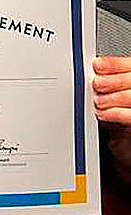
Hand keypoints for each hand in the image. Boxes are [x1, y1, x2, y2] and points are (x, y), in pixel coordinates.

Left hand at [93, 56, 130, 175]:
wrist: (126, 149)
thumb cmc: (119, 121)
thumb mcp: (112, 100)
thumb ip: (107, 87)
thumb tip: (89, 73)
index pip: (130, 67)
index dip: (115, 65)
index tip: (98, 65)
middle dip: (113, 81)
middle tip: (97, 84)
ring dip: (113, 97)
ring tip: (98, 101)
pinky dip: (116, 114)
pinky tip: (102, 113)